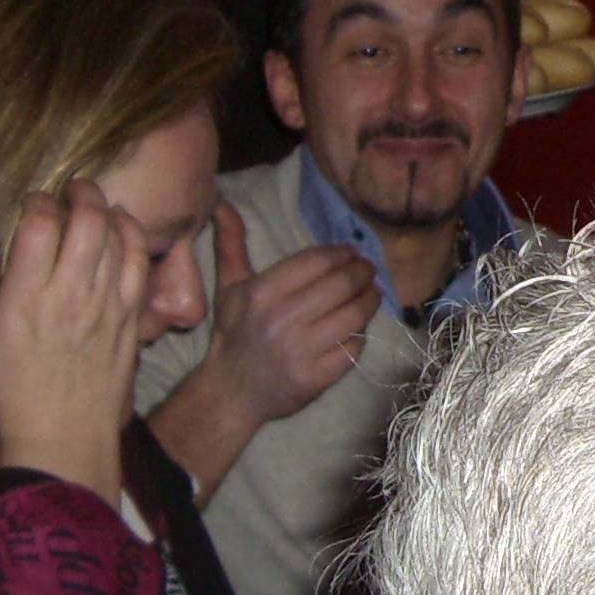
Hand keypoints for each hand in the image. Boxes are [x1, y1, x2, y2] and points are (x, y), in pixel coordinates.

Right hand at [0, 182, 151, 489]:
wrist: (62, 435)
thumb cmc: (9, 387)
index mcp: (25, 300)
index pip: (40, 226)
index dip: (37, 202)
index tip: (32, 203)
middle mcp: (70, 296)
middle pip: (87, 221)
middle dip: (80, 192)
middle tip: (70, 188)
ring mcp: (107, 306)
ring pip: (118, 236)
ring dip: (107, 209)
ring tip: (93, 203)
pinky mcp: (132, 317)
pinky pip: (140, 262)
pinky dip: (133, 235)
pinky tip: (121, 226)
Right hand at [207, 202, 382, 422]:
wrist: (229, 393)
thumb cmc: (234, 333)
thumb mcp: (229, 286)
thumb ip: (231, 243)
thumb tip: (222, 201)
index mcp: (261, 293)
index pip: (317, 262)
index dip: (341, 254)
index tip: (352, 252)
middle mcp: (281, 320)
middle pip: (340, 286)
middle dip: (362, 272)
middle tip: (369, 269)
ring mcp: (300, 352)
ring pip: (353, 315)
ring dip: (370, 300)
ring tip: (372, 292)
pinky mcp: (316, 379)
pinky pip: (353, 348)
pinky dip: (361, 333)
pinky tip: (360, 325)